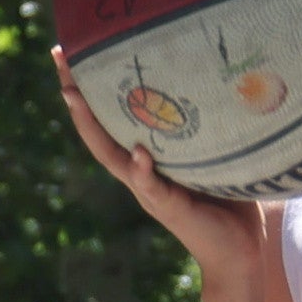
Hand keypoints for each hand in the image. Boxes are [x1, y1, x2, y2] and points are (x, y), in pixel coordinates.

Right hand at [53, 46, 274, 276]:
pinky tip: (138, 154)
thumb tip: (216, 74)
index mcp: (146, 156)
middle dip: (76, 95)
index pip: (110, 116)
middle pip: (97, 130)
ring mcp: (150, 190)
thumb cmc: (229, 197)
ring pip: (113, 157)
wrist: (242, 250)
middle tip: (59, 59)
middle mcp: (139, 172)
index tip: (70, 50)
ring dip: (93, 127)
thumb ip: (206, 124)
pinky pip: (153, 187)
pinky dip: (143, 171)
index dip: (89, 86)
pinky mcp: (171, 209)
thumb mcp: (213, 152)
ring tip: (76, 98)